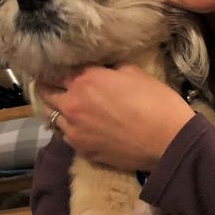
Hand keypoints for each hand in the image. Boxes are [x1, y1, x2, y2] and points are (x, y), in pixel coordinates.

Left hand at [37, 64, 194, 170]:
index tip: (58, 64)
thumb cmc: (156, 101)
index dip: (57, 65)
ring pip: (51, 115)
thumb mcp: (134, 72)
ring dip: (55, 106)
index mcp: (85, 80)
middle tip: (55, 81)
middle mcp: (72, 104)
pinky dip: (67, 127)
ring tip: (66, 103)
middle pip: (45, 91)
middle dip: (47, 84)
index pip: (57, 69)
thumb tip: (101, 70)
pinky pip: (65, 135)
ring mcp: (74, 130)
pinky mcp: (83, 150)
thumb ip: (110, 69)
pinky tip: (79, 124)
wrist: (169, 141)